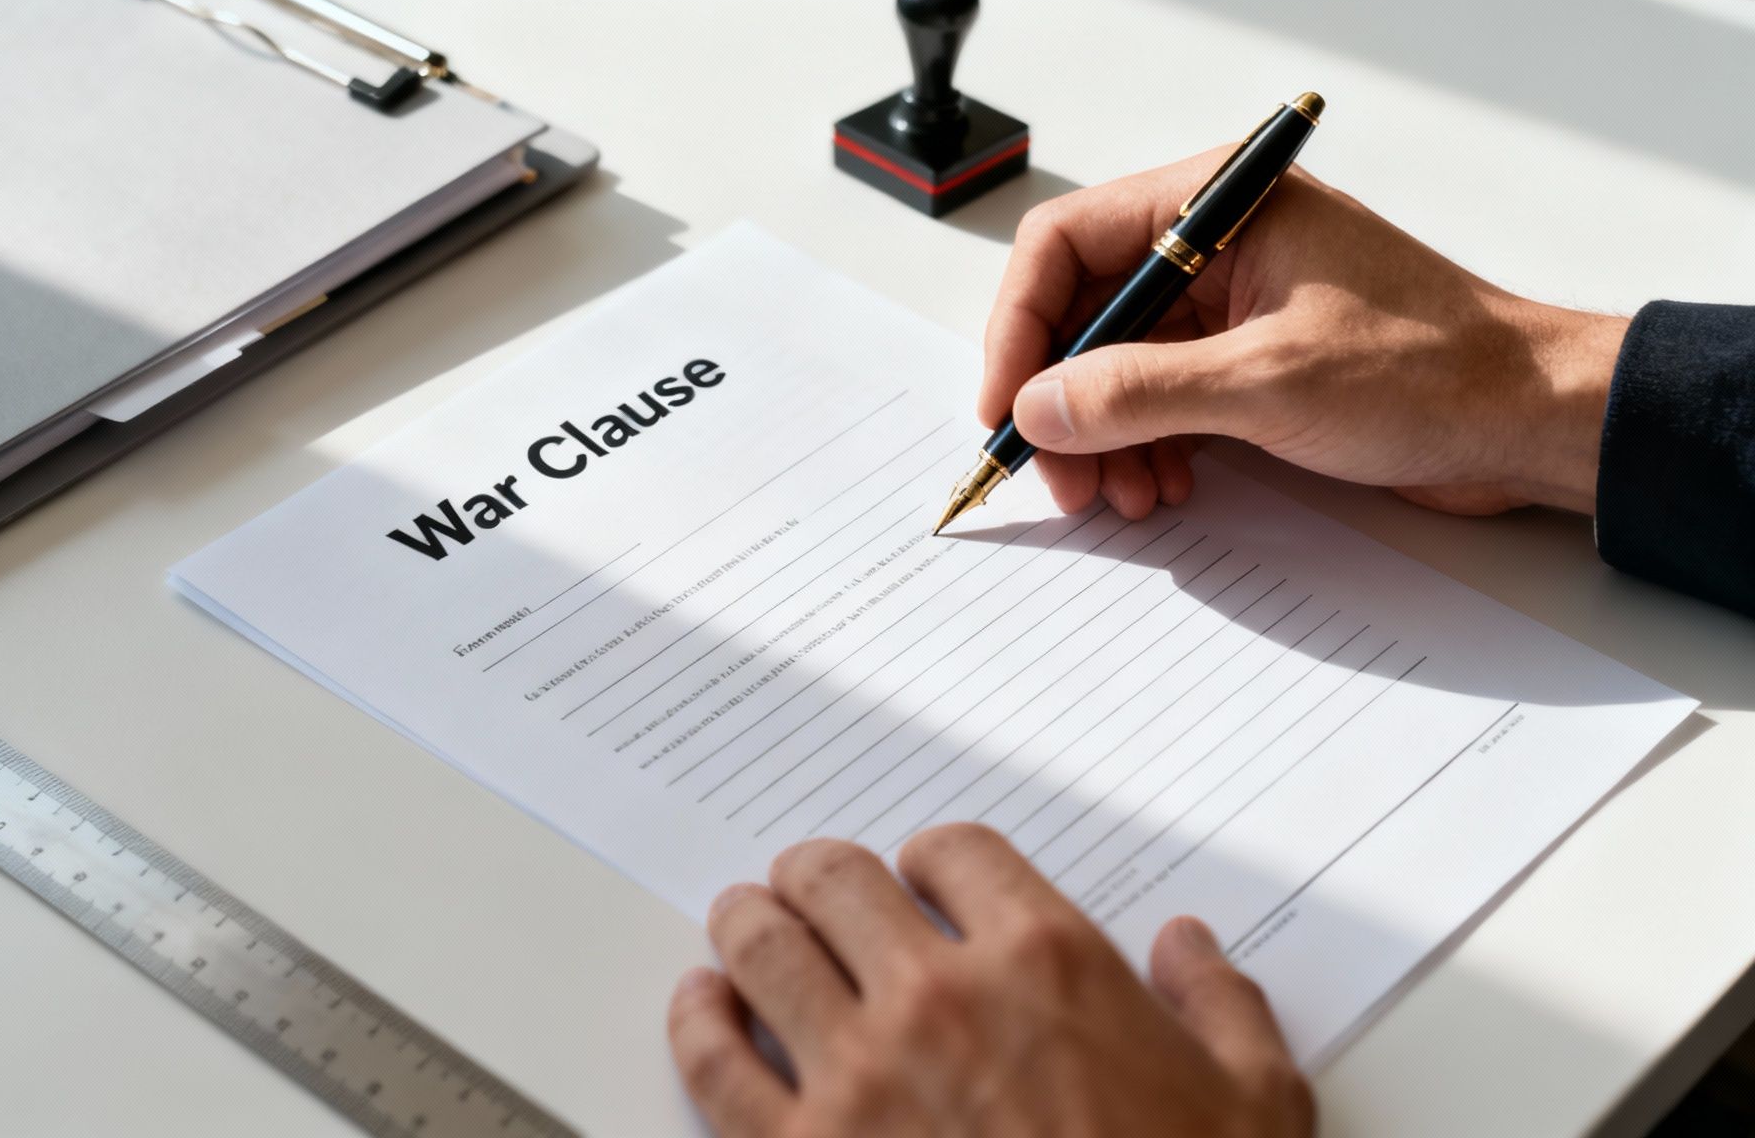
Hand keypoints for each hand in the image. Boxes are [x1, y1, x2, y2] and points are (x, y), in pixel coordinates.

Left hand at [666, 825, 1312, 1137]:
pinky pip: (715, 1063)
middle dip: (819, 874)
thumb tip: (1192, 945)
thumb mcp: (1258, 1103)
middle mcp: (942, 998)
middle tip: (811, 885)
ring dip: (750, 922)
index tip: (921, 876)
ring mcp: (862, 1075)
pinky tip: (704, 1005)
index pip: (954, 852)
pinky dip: (698, 1019)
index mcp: (1049, 964)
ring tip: (746, 921)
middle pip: (836, 880)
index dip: (931, 858)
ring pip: (764, 947)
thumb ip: (1222, 1004)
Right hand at [983, 147, 1627, 518]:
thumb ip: (1140, 390)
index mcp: (1221, 207)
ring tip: (1121, 495)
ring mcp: (1233, 307)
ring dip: (1104, 437)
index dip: (1021, 328)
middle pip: (1084, 313)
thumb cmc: (1436, 371)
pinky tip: (1161, 488)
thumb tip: (1039, 405)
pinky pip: (1161, 400)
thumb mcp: (1268, 380)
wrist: (1528, 423)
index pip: (1068, 245)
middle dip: (1062, 400)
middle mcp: (1218, 247)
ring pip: (1117, 367)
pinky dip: (1146, 447)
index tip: (1007, 405)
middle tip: (1058, 474)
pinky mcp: (1250, 363)